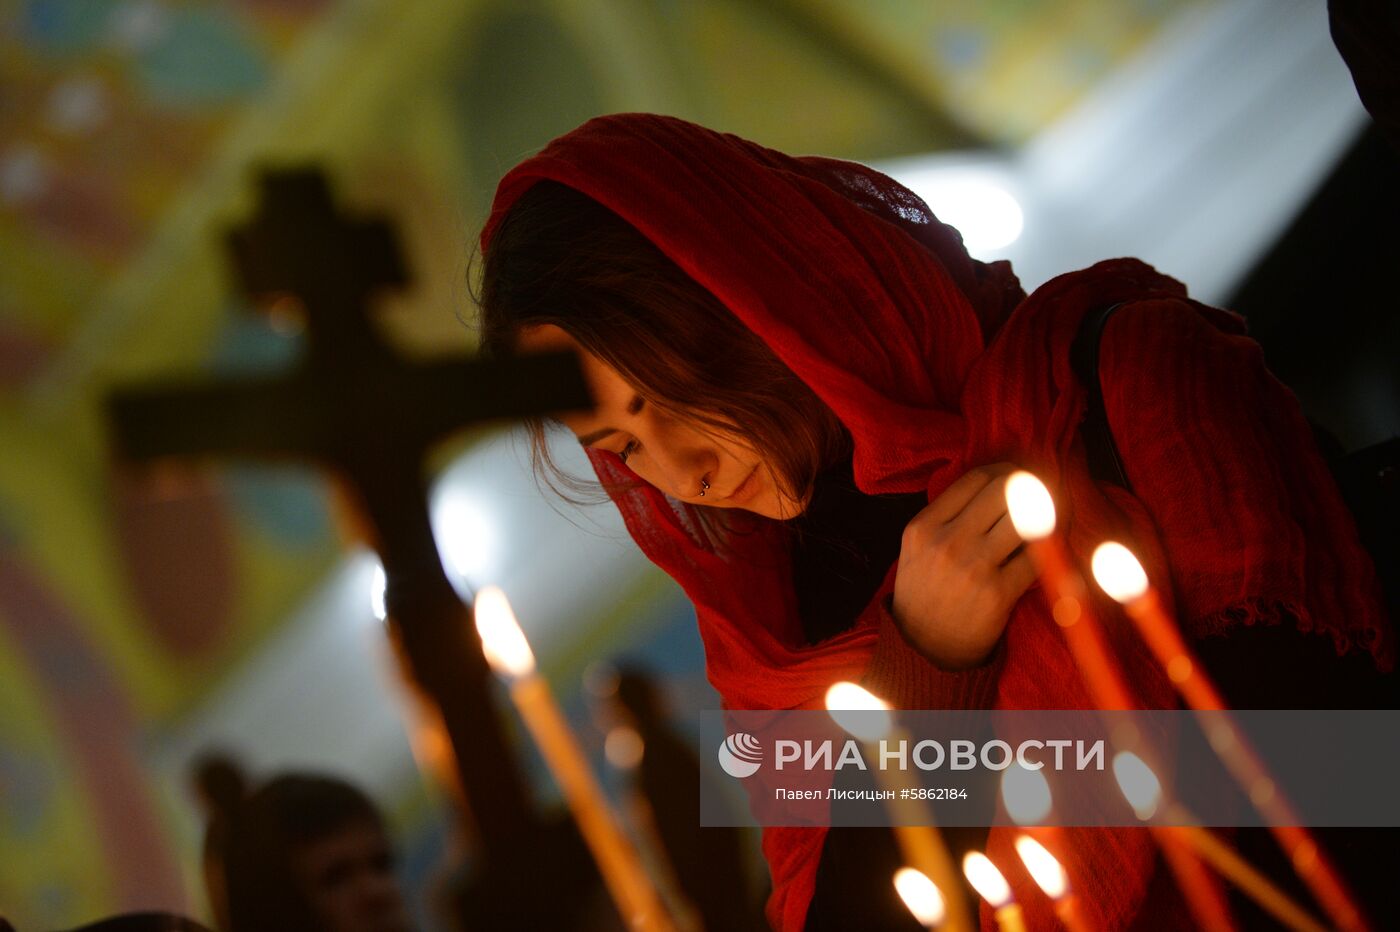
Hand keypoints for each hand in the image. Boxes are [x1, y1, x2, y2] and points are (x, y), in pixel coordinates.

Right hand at [891, 463, 1036, 669]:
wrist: (923, 649)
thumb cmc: (923, 593)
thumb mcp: (916, 549)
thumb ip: (945, 516)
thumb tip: (997, 484)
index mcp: (923, 527)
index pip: (976, 478)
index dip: (1006, 472)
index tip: (1018, 479)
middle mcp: (946, 542)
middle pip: (1005, 491)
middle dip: (1030, 487)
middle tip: (1042, 492)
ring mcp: (973, 568)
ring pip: (1025, 518)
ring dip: (1047, 512)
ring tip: (1053, 513)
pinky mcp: (998, 595)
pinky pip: (1037, 558)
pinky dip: (1052, 547)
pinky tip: (1054, 544)